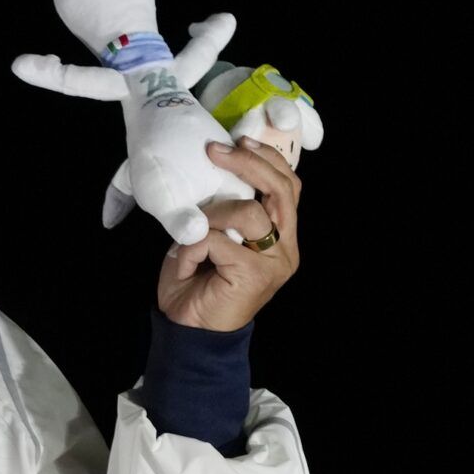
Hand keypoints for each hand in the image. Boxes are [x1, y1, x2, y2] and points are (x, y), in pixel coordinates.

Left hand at [155, 136, 301, 330]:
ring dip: (212, 213)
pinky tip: (185, 262)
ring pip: (249, 212)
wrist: (189, 333)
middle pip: (281, 189)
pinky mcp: (255, 274)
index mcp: (282, 237)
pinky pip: (218, 240)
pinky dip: (193, 245)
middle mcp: (286, 248)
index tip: (240, 140)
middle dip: (248, 163)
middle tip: (216, 151)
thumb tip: (215, 171)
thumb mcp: (212, 238)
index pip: (289, 187)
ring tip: (191, 230)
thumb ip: (224, 211)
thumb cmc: (197, 285)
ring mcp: (274, 262)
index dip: (268, 159)